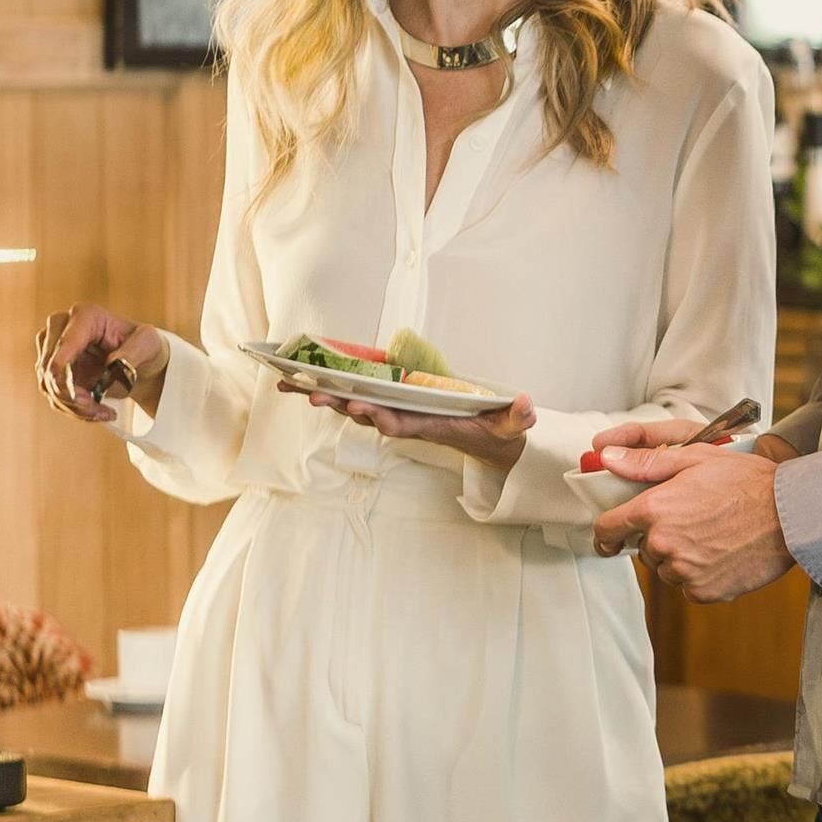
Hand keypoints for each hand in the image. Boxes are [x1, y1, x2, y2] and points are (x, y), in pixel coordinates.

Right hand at [36, 305, 166, 426]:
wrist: (140, 362)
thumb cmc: (145, 347)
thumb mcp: (148, 345)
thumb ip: (133, 352)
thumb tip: (113, 364)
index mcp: (85, 316)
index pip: (63, 346)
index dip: (65, 375)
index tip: (82, 400)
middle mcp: (62, 327)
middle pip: (50, 368)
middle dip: (72, 397)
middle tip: (99, 412)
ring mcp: (53, 349)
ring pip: (49, 386)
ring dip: (74, 407)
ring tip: (104, 413)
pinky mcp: (52, 370)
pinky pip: (54, 395)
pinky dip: (73, 409)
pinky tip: (97, 412)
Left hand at [293, 384, 536, 472]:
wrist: (486, 443)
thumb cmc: (496, 431)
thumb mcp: (513, 425)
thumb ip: (519, 417)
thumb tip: (528, 406)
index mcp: (432, 427)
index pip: (404, 426)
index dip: (383, 419)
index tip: (366, 410)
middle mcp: (408, 424)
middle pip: (368, 417)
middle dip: (341, 406)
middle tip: (313, 394)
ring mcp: (396, 416)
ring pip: (354, 408)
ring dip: (325, 397)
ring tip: (292, 384)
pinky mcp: (390, 407)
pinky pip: (355, 398)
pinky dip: (330, 390)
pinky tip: (304, 379)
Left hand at [594, 441, 792, 598]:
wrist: (791, 516)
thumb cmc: (747, 481)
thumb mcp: (696, 458)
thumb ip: (645, 461)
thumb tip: (606, 457)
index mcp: (654, 509)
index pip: (608, 529)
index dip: (607, 534)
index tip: (611, 539)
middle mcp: (663, 543)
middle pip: (644, 549)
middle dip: (660, 538)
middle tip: (694, 521)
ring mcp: (683, 571)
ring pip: (667, 569)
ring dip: (681, 558)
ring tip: (714, 536)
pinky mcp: (703, 592)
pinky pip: (689, 587)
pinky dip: (700, 575)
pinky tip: (724, 555)